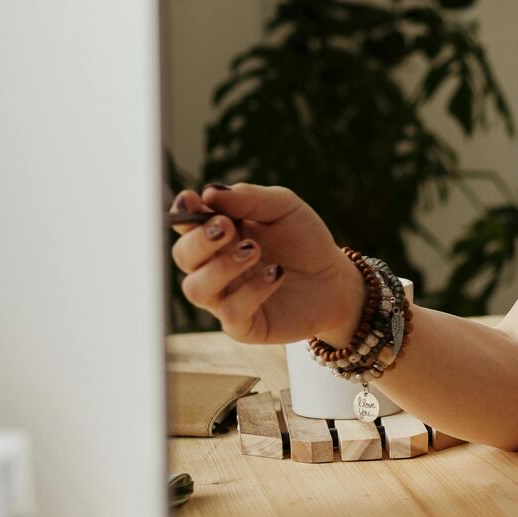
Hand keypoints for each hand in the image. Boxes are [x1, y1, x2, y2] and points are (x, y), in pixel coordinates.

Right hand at [169, 183, 360, 345]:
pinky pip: (230, 312)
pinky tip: (277, 273)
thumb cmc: (304, 240)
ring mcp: (225, 297)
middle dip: (199, 241)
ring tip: (255, 250)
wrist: (335, 279)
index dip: (182, 213)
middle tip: (227, 227)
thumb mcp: (284, 208)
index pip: (185, 224)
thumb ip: (249, 198)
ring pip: (196, 289)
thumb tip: (209, 192)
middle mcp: (213, 267)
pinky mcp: (243, 324)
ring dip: (222, 267)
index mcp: (218, 235)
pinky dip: (252, 291)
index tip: (192, 200)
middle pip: (182, 256)